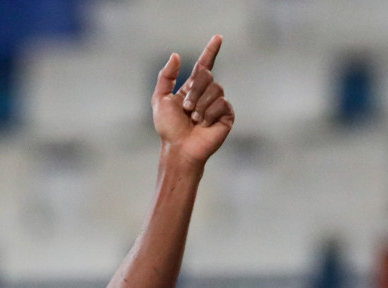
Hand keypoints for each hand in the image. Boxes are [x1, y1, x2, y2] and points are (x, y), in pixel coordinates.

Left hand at [152, 35, 233, 164]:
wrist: (180, 149)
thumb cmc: (169, 129)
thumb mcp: (160, 100)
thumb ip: (166, 77)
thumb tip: (176, 55)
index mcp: (192, 88)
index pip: (204, 65)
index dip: (211, 51)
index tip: (218, 37)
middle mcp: (206, 94)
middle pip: (207, 75)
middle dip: (194, 91)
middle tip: (186, 109)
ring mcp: (218, 104)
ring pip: (215, 88)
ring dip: (200, 104)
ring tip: (194, 119)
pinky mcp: (227, 115)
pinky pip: (222, 103)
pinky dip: (209, 114)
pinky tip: (205, 125)